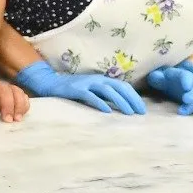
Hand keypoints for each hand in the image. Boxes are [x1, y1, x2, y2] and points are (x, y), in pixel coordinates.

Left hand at [0, 71, 29, 121]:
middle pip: (5, 90)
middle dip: (8, 105)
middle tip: (8, 120)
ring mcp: (3, 85)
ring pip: (15, 91)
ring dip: (19, 104)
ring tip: (17, 119)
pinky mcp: (10, 90)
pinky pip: (21, 93)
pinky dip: (24, 102)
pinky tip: (22, 113)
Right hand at [15, 60, 145, 114]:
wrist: (49, 83)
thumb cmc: (72, 90)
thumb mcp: (92, 90)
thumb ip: (104, 95)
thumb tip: (121, 106)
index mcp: (102, 79)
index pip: (123, 86)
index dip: (134, 96)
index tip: (142, 109)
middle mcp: (96, 79)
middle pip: (119, 87)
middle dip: (132, 99)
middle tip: (140, 113)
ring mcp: (86, 83)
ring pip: (108, 90)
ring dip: (120, 101)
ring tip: (128, 113)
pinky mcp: (75, 89)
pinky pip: (90, 96)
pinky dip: (99, 103)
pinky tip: (107, 111)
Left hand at [145, 60, 192, 116]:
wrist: (166, 83)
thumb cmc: (160, 77)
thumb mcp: (156, 75)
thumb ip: (156, 76)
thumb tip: (158, 76)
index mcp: (182, 70)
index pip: (187, 73)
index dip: (188, 80)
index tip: (186, 87)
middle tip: (186, 100)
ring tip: (182, 111)